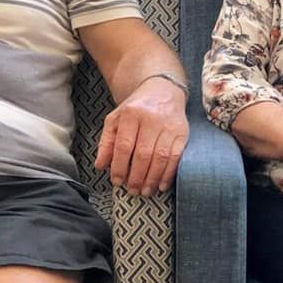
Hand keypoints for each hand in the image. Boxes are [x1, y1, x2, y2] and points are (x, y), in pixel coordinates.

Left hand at [95, 79, 188, 196]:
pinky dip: (168, 174)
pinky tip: (161, 185)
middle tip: (132, 191)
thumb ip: (107, 142)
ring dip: (152, 178)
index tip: (117, 181)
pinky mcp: (182, 132)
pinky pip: (176, 157)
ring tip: (145, 191)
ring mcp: (168, 125)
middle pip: (143, 153)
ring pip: (160, 157)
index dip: (119, 166)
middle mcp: (151, 118)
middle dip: (136, 176)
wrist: (163, 91)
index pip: (124, 145)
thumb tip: (100, 165)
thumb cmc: (136, 109)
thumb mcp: (115, 119)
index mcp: (131, 114)